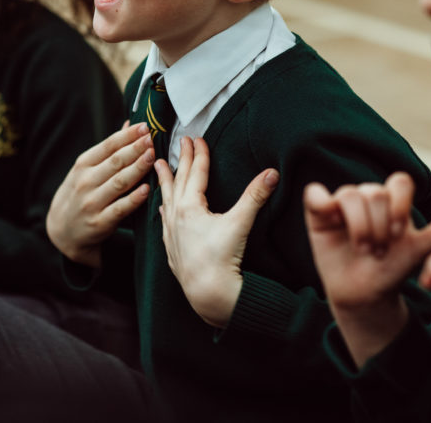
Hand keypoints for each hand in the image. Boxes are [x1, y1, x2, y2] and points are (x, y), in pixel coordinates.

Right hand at [47, 122, 154, 267]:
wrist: (62, 229)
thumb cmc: (79, 193)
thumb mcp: (86, 169)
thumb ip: (109, 149)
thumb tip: (129, 124)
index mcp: (83, 165)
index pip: (108, 146)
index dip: (128, 135)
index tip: (144, 127)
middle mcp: (86, 181)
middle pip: (115, 162)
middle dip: (135, 149)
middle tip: (151, 139)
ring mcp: (92, 202)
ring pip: (119, 182)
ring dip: (137, 168)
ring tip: (152, 157)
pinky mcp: (100, 222)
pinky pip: (120, 208)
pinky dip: (133, 199)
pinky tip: (146, 189)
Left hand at [157, 137, 277, 327]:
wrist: (208, 292)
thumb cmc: (222, 258)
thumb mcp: (240, 223)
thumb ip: (254, 196)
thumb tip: (271, 173)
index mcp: (190, 207)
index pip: (196, 173)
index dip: (199, 154)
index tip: (197, 138)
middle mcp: (177, 216)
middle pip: (179, 181)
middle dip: (182, 160)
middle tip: (180, 143)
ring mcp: (172, 232)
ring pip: (166, 199)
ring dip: (165, 181)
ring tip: (159, 166)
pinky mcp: (172, 248)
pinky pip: (163, 221)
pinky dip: (163, 208)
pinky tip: (163, 207)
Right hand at [304, 173, 430, 365]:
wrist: (364, 294)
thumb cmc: (392, 270)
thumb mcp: (420, 249)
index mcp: (393, 200)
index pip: (399, 181)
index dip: (400, 206)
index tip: (400, 234)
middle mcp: (368, 197)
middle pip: (374, 191)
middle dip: (379, 224)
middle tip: (380, 250)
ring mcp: (342, 202)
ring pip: (349, 194)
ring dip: (358, 226)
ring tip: (363, 248)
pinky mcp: (318, 210)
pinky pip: (315, 194)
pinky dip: (324, 205)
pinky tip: (334, 225)